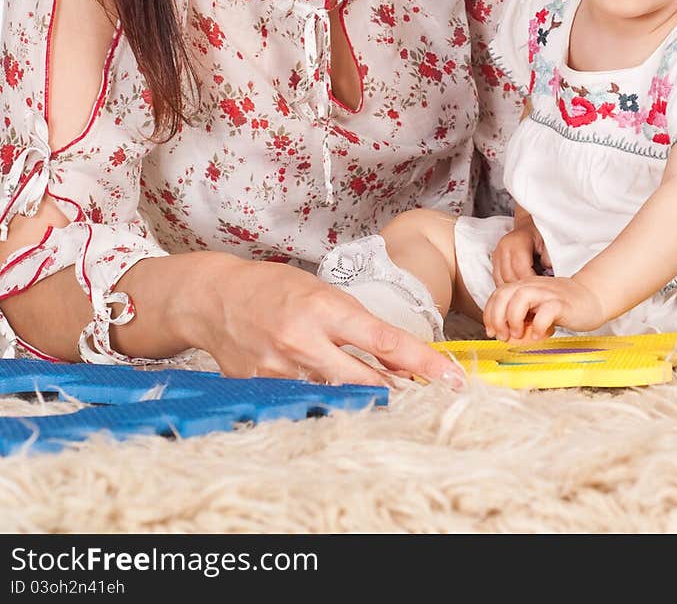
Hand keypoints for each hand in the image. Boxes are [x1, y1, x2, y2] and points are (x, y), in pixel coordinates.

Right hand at [187, 256, 463, 388]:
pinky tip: (331, 395)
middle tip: (428, 398)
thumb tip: (395, 353)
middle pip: (365, 380)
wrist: (214, 297)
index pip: (384, 340)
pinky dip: (323, 399)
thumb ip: (354, 322)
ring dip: (363, 398)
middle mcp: (303, 341)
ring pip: (336, 396)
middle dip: (399, 392)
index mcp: (323, 308)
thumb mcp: (320, 291)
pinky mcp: (262, 387)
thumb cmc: (272, 287)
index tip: (450, 377)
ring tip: (384, 395)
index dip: (422, 362)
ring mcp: (280, 369)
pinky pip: (304, 400)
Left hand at [482, 275, 603, 341]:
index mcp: (524, 286)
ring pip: (520, 298)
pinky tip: (539, 336)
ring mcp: (548, 293)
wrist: (591, 297)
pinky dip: (538, 326)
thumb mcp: (535, 309)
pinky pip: (545, 312)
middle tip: (504, 336)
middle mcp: (533, 286)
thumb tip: (503, 336)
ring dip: (514, 319)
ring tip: (520, 334)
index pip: (497, 294)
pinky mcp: (562, 304)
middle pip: (503, 294)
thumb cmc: (561, 306)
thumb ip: (519, 317)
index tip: (492, 332)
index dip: (489, 314)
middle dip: (497, 318)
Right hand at [492, 223, 550, 284]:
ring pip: (501, 281)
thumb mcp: (548, 242)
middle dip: (523, 288)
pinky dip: (508, 287)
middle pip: (509, 277)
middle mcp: (504, 248)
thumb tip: (548, 272)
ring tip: (528, 289)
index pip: (521, 269)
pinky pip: (497, 280)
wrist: (528, 227)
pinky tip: (519, 287)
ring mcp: (497, 254)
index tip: (542, 287)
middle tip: (536, 290)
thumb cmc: (539, 235)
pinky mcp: (494, 261)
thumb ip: (548, 257)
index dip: (532, 282)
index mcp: (517, 242)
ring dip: (514, 289)